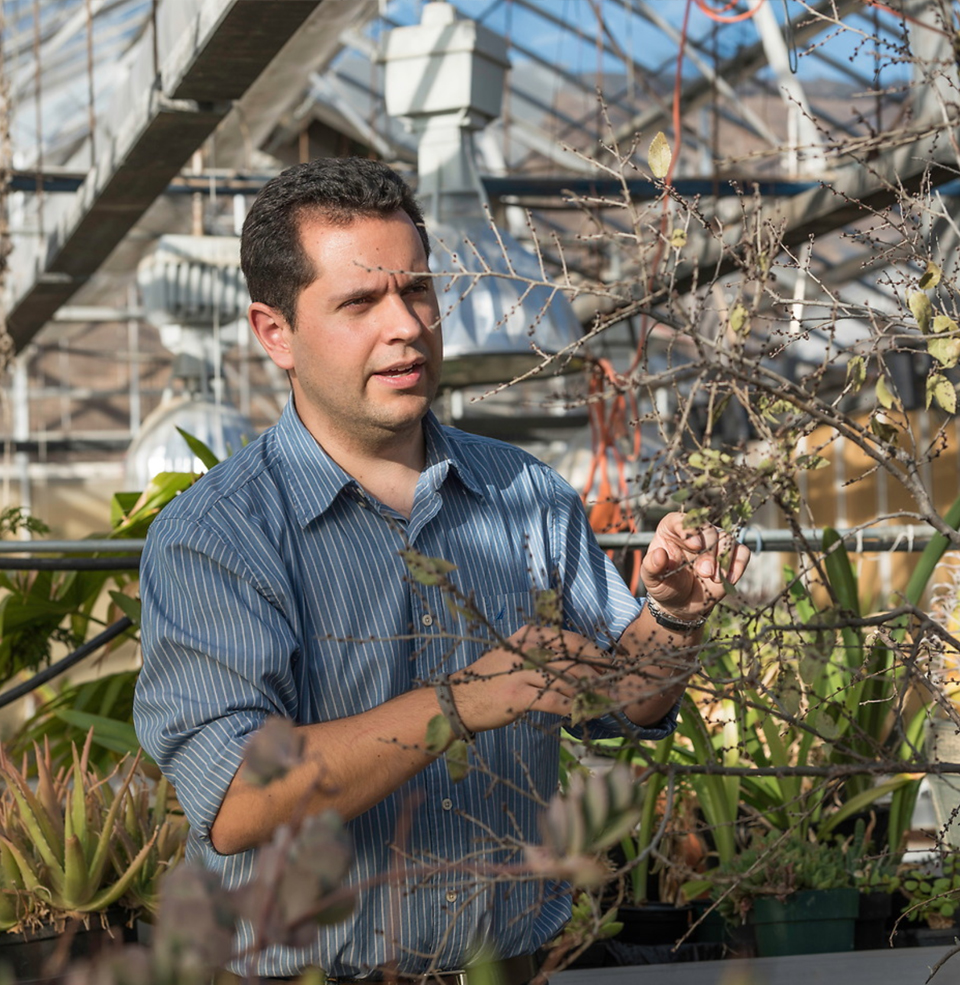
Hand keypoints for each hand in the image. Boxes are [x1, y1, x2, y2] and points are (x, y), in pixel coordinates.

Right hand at [449, 625, 609, 731]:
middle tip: (614, 689)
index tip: (610, 668)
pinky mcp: (520, 696)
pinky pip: (557, 701)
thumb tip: (581, 665)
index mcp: (529, 635)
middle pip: (574, 659)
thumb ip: (543, 655)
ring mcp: (523, 672)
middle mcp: (527, 649)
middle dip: (598, 675)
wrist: (459, 699)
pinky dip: (574, 708)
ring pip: (569, 679)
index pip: (571, 641)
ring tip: (605, 704)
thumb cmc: (492, 679)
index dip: (595, 655)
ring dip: (591, 694)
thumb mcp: (515, 655)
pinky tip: (581, 715)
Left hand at [640, 512, 750, 621]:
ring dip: (723, 559)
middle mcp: (696, 532)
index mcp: (672, 530)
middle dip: (709, 551)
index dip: (689, 529)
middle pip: (708, 529)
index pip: (681, 520)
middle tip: (704, 572)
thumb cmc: (665, 585)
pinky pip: (742, 552)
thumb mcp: (652, 579)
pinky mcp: (730, 556)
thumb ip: (652, 566)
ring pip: (726, 539)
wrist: (682, 603)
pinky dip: (738, 564)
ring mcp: (715, 543)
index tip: (694, 545)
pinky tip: (729, 579)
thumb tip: (659, 554)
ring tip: (715, 579)